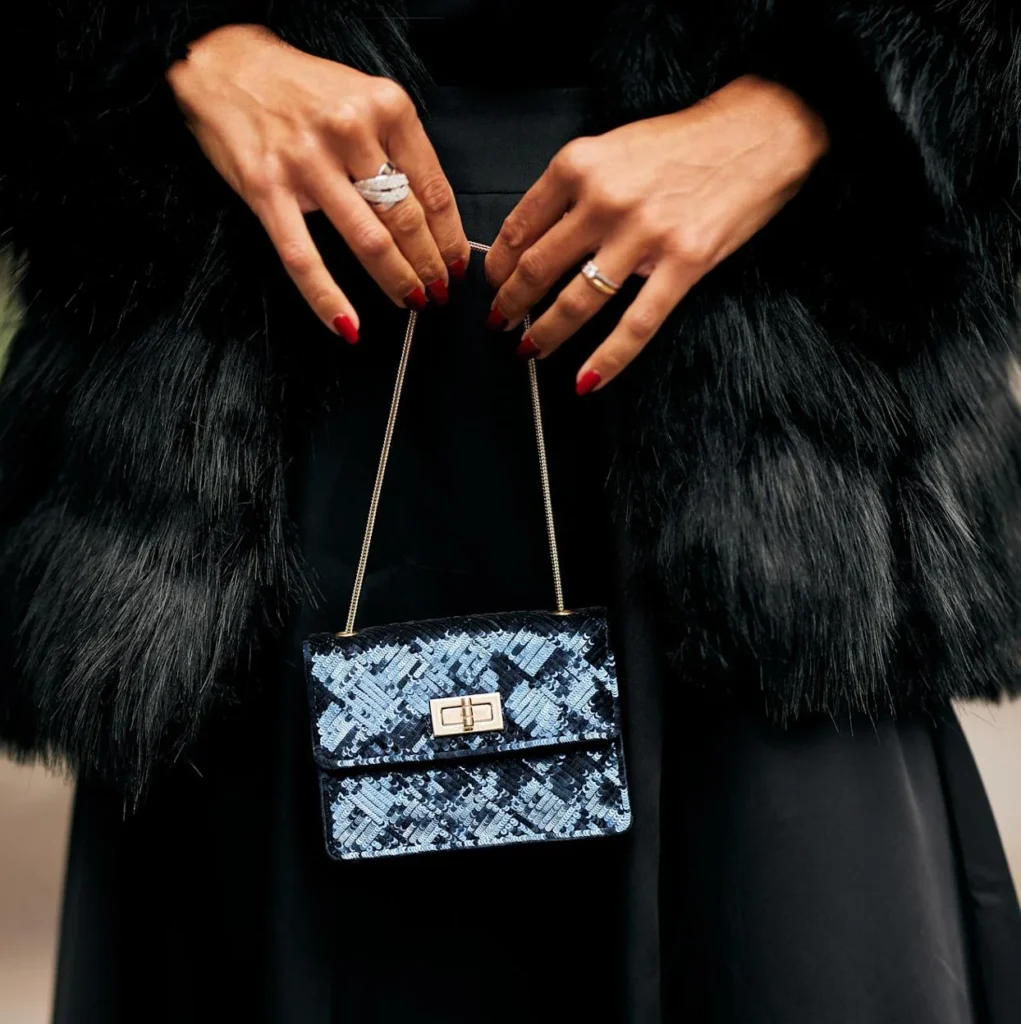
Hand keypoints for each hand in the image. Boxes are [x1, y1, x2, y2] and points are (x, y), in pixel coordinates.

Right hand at [167, 24, 468, 341]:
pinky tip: (348, 325)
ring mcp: (307, 161)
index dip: (450, 237)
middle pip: (406, 219)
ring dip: (395, 280)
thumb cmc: (300, 88)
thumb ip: (396, 150)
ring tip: (410, 300)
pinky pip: (303, 257)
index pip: (433, 189)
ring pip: (367, 240)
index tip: (458, 263)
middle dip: (429, 265)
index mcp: (385, 108)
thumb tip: (430, 214)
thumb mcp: (364, 100)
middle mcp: (350, 131)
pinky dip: (327, 298)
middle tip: (439, 291)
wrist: (226, 63)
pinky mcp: (267, 188)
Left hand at [485, 76, 828, 391]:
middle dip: (509, 305)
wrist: (759, 131)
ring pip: (576, 301)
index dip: (499, 267)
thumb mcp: (613, 148)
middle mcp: (605, 199)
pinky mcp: (683, 264)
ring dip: (545, 333)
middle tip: (499, 324)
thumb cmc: (686, 141)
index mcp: (580, 165)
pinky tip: (587, 378)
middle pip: (538, 268)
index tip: (493, 285)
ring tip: (530, 349)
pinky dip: (607, 358)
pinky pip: (635, 324)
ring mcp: (644, 235)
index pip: (519, 227)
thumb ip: (574, 189)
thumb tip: (537, 236)